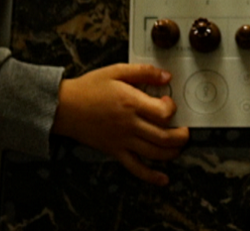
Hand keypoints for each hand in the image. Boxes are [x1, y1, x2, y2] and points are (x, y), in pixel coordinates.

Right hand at [51, 63, 189, 185]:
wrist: (64, 107)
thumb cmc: (89, 88)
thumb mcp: (116, 71)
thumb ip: (144, 72)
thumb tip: (166, 75)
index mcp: (131, 103)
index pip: (163, 113)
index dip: (172, 108)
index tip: (168, 102)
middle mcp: (130, 125)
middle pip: (165, 137)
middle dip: (181, 136)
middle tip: (184, 130)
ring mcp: (123, 141)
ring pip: (155, 154)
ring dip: (173, 152)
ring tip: (179, 146)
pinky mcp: (115, 151)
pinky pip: (136, 168)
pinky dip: (151, 176)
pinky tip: (163, 178)